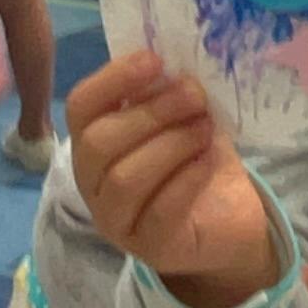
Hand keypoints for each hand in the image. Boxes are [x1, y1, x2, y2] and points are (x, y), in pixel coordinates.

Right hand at [65, 50, 276, 306]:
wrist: (226, 223)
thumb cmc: (195, 162)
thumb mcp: (180, 121)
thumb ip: (167, 95)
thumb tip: (175, 63)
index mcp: (91, 142)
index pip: (80, 106)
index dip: (113, 80)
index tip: (155, 61)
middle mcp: (91, 182)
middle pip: (99, 142)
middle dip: (150, 113)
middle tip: (194, 95)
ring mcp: (114, 219)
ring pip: (124, 178)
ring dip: (170, 144)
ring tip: (205, 127)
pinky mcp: (147, 246)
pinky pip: (160, 210)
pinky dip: (187, 178)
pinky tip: (210, 158)